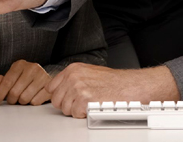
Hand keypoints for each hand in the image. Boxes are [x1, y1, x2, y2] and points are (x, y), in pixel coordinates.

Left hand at [0, 60, 51, 105]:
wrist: (45, 77)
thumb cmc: (27, 78)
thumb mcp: (14, 76)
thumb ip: (3, 80)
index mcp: (20, 65)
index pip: (7, 81)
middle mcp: (32, 68)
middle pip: (14, 92)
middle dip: (11, 99)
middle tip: (13, 99)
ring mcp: (42, 76)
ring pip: (24, 98)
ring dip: (22, 102)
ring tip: (24, 97)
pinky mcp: (49, 86)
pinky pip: (35, 101)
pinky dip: (32, 102)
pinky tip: (33, 97)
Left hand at [46, 64, 178, 118]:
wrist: (131, 86)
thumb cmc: (115, 81)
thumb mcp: (90, 73)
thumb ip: (74, 79)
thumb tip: (61, 89)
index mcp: (73, 68)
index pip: (51, 87)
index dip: (60, 95)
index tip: (66, 98)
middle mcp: (73, 76)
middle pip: (56, 100)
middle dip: (68, 104)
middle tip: (82, 102)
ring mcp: (78, 87)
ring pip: (65, 109)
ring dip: (76, 110)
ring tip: (90, 103)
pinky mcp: (83, 99)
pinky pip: (74, 114)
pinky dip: (83, 114)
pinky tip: (93, 107)